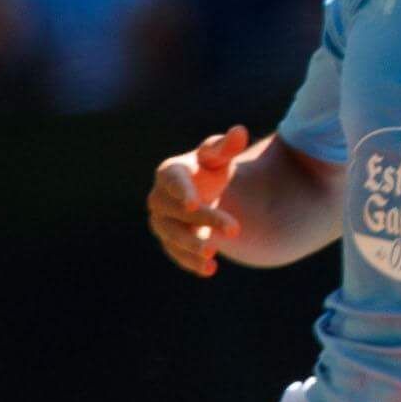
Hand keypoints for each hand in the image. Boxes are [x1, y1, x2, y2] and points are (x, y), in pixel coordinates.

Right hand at [148, 125, 248, 275]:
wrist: (207, 194)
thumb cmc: (211, 170)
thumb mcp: (219, 158)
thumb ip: (226, 147)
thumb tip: (240, 131)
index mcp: (170, 173)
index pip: (172, 181)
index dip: (182, 191)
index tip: (193, 203)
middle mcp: (160, 199)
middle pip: (176, 212)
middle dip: (204, 220)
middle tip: (235, 229)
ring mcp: (164, 222)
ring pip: (173, 236)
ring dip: (191, 246)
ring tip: (213, 253)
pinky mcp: (172, 242)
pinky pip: (177, 254)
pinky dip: (191, 262)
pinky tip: (210, 270)